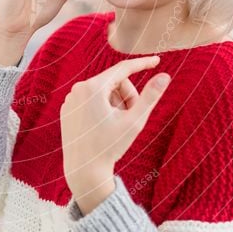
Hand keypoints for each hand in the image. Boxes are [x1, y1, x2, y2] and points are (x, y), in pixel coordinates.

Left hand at [60, 56, 171, 213]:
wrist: (84, 170)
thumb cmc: (110, 146)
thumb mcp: (134, 121)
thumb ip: (150, 96)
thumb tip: (165, 76)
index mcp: (93, 88)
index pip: (123, 69)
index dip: (142, 65)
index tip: (157, 61)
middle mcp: (78, 89)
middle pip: (114, 82)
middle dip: (127, 96)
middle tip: (131, 117)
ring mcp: (70, 99)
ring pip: (103, 92)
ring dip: (115, 104)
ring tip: (115, 125)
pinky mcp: (67, 109)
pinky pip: (90, 101)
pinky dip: (102, 109)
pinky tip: (101, 128)